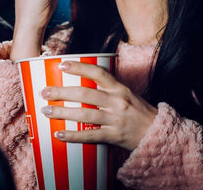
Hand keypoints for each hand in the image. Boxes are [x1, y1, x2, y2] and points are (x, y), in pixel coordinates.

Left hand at [40, 60, 157, 150]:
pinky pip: (90, 136)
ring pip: (85, 114)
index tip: (62, 65)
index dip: (79, 68)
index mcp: (119, 88)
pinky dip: (73, 136)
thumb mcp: (126, 93)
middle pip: (85, 94)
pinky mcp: (113, 137)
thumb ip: (107, 87)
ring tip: (46, 111)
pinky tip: (59, 135)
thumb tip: (82, 80)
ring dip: (63, 113)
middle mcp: (117, 102)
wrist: (157, 133)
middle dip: (62, 92)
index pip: (98, 73)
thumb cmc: (138, 111)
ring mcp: (115, 120)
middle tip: (45, 91)